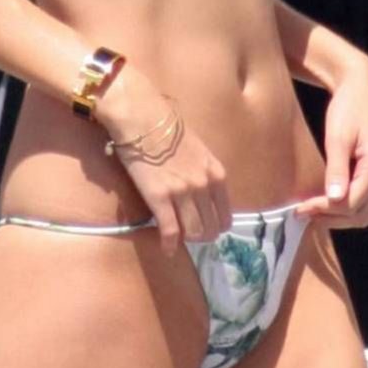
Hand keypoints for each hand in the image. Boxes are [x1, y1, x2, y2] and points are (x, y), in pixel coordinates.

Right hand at [98, 70, 231, 254]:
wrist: (142, 118)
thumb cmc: (168, 129)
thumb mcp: (199, 151)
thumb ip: (204, 173)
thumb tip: (202, 194)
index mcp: (216, 174)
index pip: (225, 214)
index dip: (217, 226)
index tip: (207, 228)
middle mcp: (204, 186)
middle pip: (210, 227)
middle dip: (202, 236)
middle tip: (192, 237)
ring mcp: (183, 193)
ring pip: (193, 232)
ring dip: (187, 239)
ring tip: (179, 239)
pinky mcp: (160, 198)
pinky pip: (170, 230)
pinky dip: (169, 244)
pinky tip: (167, 249)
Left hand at [298, 51, 367, 227]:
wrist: (365, 89)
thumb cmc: (349, 108)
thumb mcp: (338, 137)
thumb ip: (337, 169)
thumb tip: (335, 198)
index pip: (350, 203)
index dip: (324, 210)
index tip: (300, 209)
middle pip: (360, 214)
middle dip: (331, 218)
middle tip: (303, 213)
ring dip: (344, 219)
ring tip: (317, 212)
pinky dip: (357, 213)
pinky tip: (337, 208)